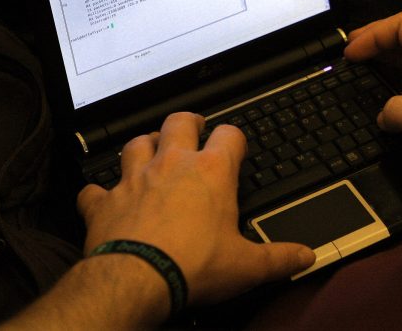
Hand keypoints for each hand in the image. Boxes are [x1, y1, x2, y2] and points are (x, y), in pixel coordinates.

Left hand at [77, 112, 314, 304]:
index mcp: (211, 173)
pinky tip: (102, 197)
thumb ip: (280, 258)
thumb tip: (306, 257)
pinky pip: (95, 189)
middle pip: (179, 122)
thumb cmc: (193, 265)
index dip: (235, 137)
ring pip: (137, 143)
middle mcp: (172, 165)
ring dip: (144, 145)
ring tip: (151, 150)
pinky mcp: (105, 202)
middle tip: (194, 127)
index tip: (236, 146)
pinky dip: (98, 191)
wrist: (137, 280)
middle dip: (188, 121)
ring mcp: (135, 179)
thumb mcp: (247, 265)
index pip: (229, 135)